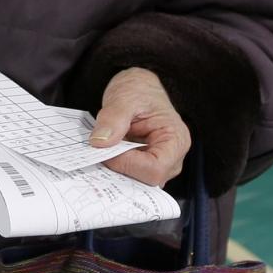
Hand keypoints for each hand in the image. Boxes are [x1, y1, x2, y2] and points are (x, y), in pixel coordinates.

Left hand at [88, 68, 191, 187]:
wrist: (138, 89)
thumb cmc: (139, 90)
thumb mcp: (125, 97)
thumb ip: (113, 119)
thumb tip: (99, 143)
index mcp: (175, 140)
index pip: (153, 169)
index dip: (126, 164)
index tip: (104, 149)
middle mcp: (172, 158)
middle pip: (145, 182)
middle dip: (118, 171)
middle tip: (96, 154)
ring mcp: (159, 166)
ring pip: (135, 183)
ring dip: (114, 172)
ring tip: (99, 153)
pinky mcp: (144, 167)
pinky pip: (129, 178)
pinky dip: (114, 170)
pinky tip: (103, 157)